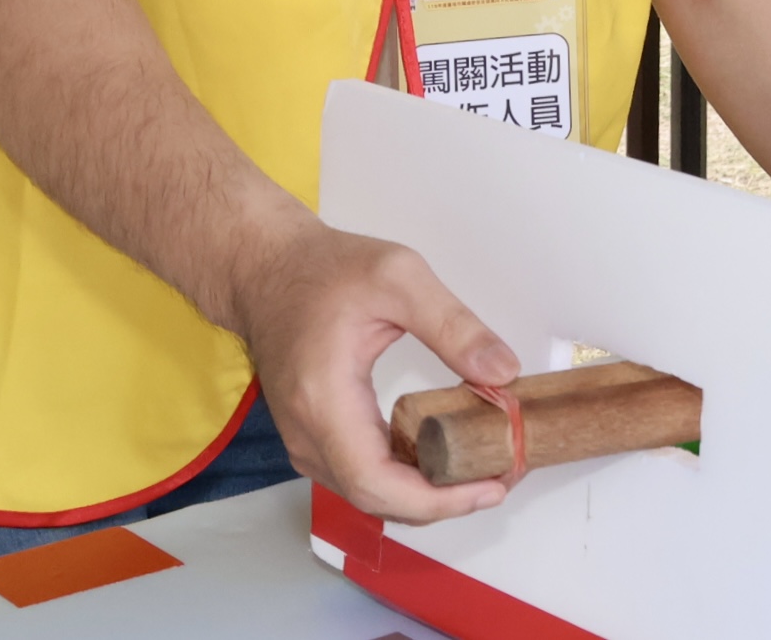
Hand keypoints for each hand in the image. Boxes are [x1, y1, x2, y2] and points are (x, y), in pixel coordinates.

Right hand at [225, 210, 523, 523]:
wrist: (266, 272)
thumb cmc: (324, 270)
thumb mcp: (400, 278)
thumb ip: (453, 326)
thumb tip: (503, 372)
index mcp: (325, 401)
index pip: (376, 481)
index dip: (436, 499)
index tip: (488, 489)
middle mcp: (308, 435)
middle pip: (376, 499)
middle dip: (443, 501)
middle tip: (502, 478)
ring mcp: (306, 442)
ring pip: (370, 494)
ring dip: (427, 493)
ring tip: (483, 469)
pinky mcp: (314, 438)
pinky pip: (363, 475)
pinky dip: (407, 478)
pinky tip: (445, 456)